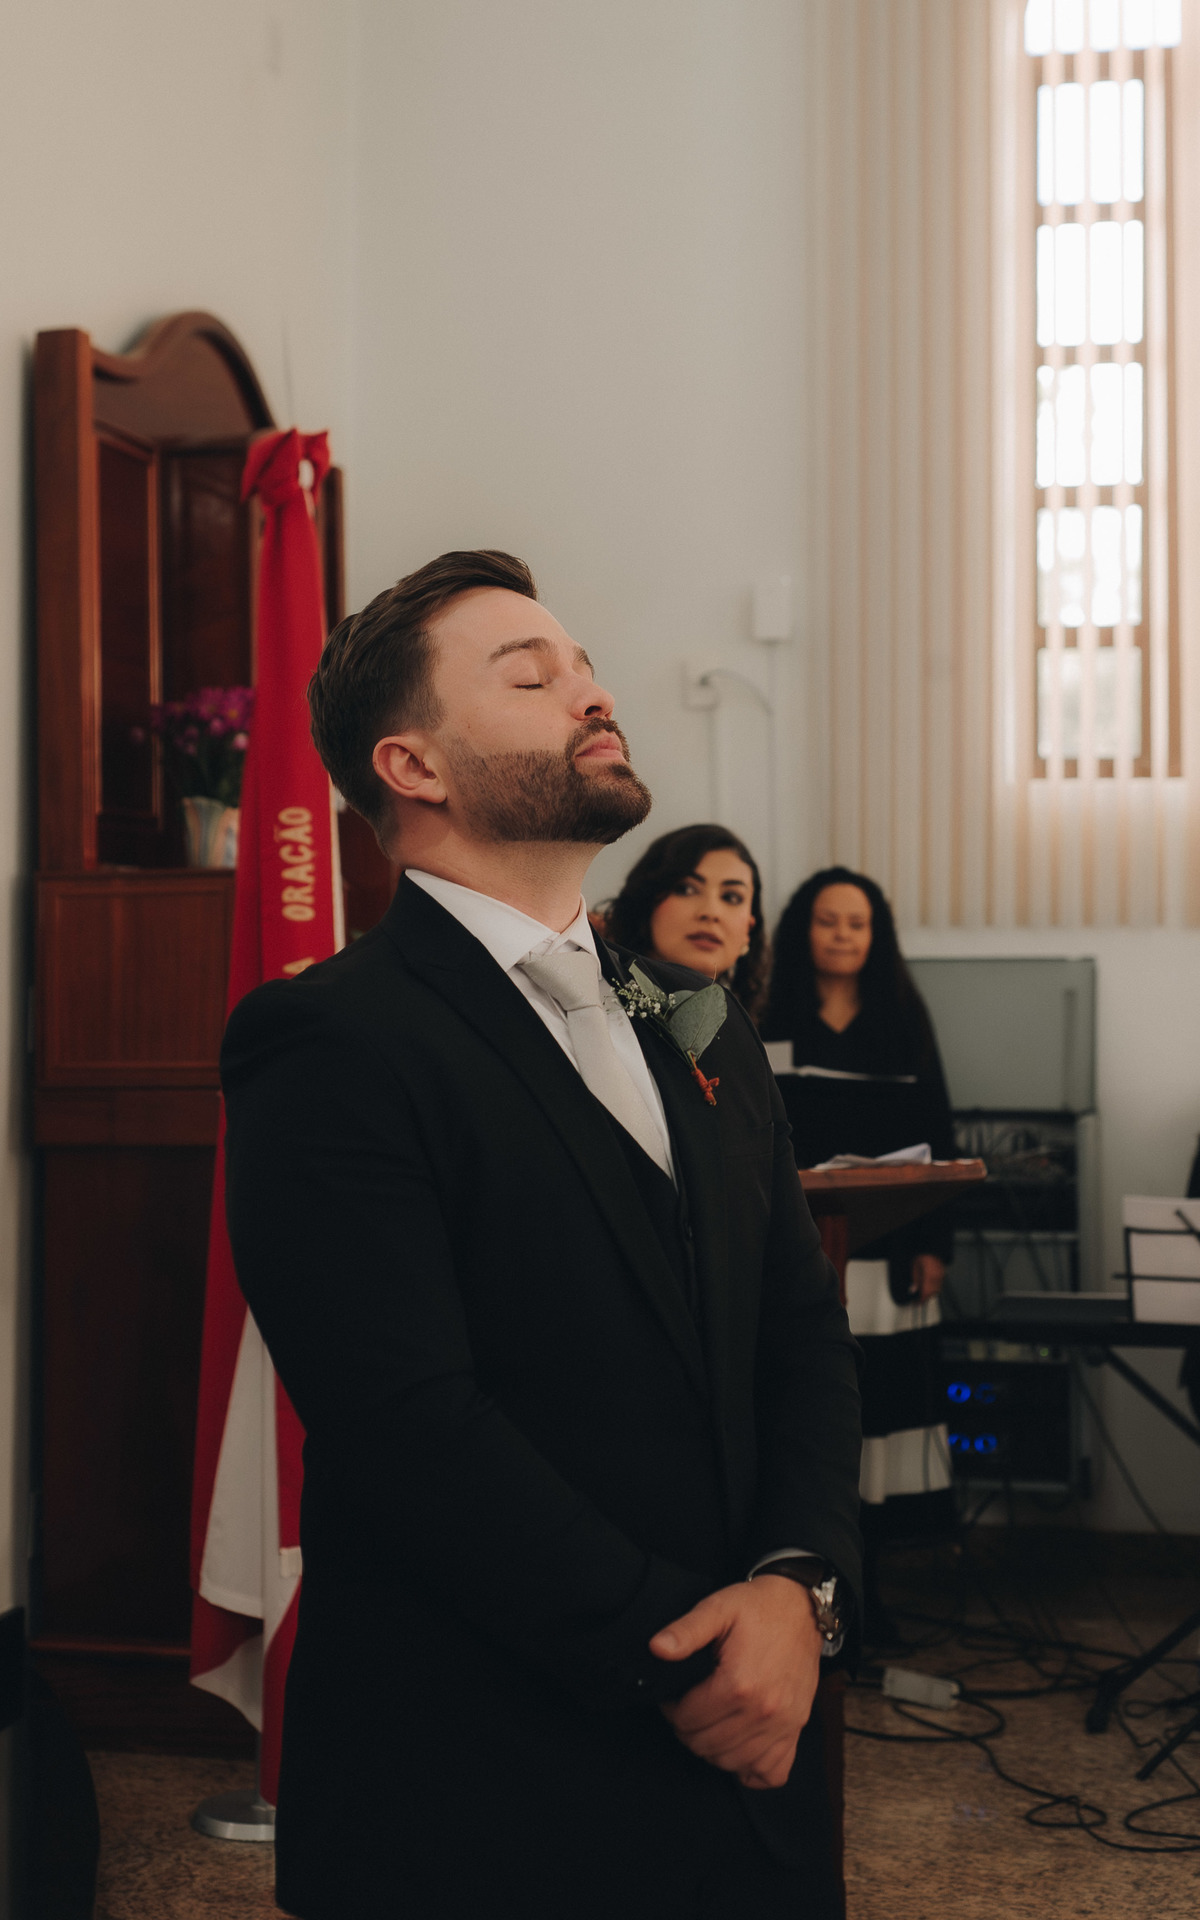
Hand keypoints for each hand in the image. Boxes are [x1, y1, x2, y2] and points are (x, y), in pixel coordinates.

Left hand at [648, 1577, 821, 1789]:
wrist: (800, 1609)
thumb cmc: (757, 1608)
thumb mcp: (718, 1608)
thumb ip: (686, 1630)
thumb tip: (657, 1648)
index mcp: (738, 1684)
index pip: (688, 1720)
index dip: (672, 1709)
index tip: (675, 1696)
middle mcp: (763, 1711)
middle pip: (706, 1745)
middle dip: (688, 1730)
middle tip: (689, 1708)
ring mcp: (783, 1725)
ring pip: (732, 1763)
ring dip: (713, 1749)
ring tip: (709, 1723)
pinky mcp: (796, 1730)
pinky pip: (770, 1773)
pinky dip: (751, 1767)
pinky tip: (739, 1744)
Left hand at [910, 1254, 944, 1302]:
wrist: (931, 1248)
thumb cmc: (922, 1256)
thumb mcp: (915, 1267)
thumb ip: (915, 1280)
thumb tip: (913, 1290)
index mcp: (930, 1275)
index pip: (926, 1292)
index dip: (921, 1300)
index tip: (916, 1303)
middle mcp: (937, 1277)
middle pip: (932, 1293)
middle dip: (925, 1297)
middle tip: (918, 1299)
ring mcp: (941, 1275)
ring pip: (937, 1290)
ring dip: (930, 1294)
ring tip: (922, 1293)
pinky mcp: (943, 1274)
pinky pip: (939, 1285)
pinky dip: (933, 1288)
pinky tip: (928, 1287)